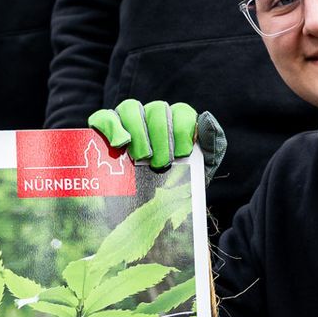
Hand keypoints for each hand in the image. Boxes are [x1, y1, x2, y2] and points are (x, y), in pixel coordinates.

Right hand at [88, 100, 227, 175]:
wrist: (154, 208)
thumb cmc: (177, 182)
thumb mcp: (201, 167)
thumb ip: (212, 144)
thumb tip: (206, 118)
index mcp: (176, 122)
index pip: (181, 112)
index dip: (183, 130)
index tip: (183, 154)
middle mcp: (151, 116)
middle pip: (157, 110)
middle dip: (162, 137)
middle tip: (162, 164)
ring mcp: (127, 120)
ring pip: (131, 108)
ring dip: (139, 133)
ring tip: (141, 158)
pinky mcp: (106, 128)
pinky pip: (104, 117)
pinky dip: (112, 126)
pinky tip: (119, 144)